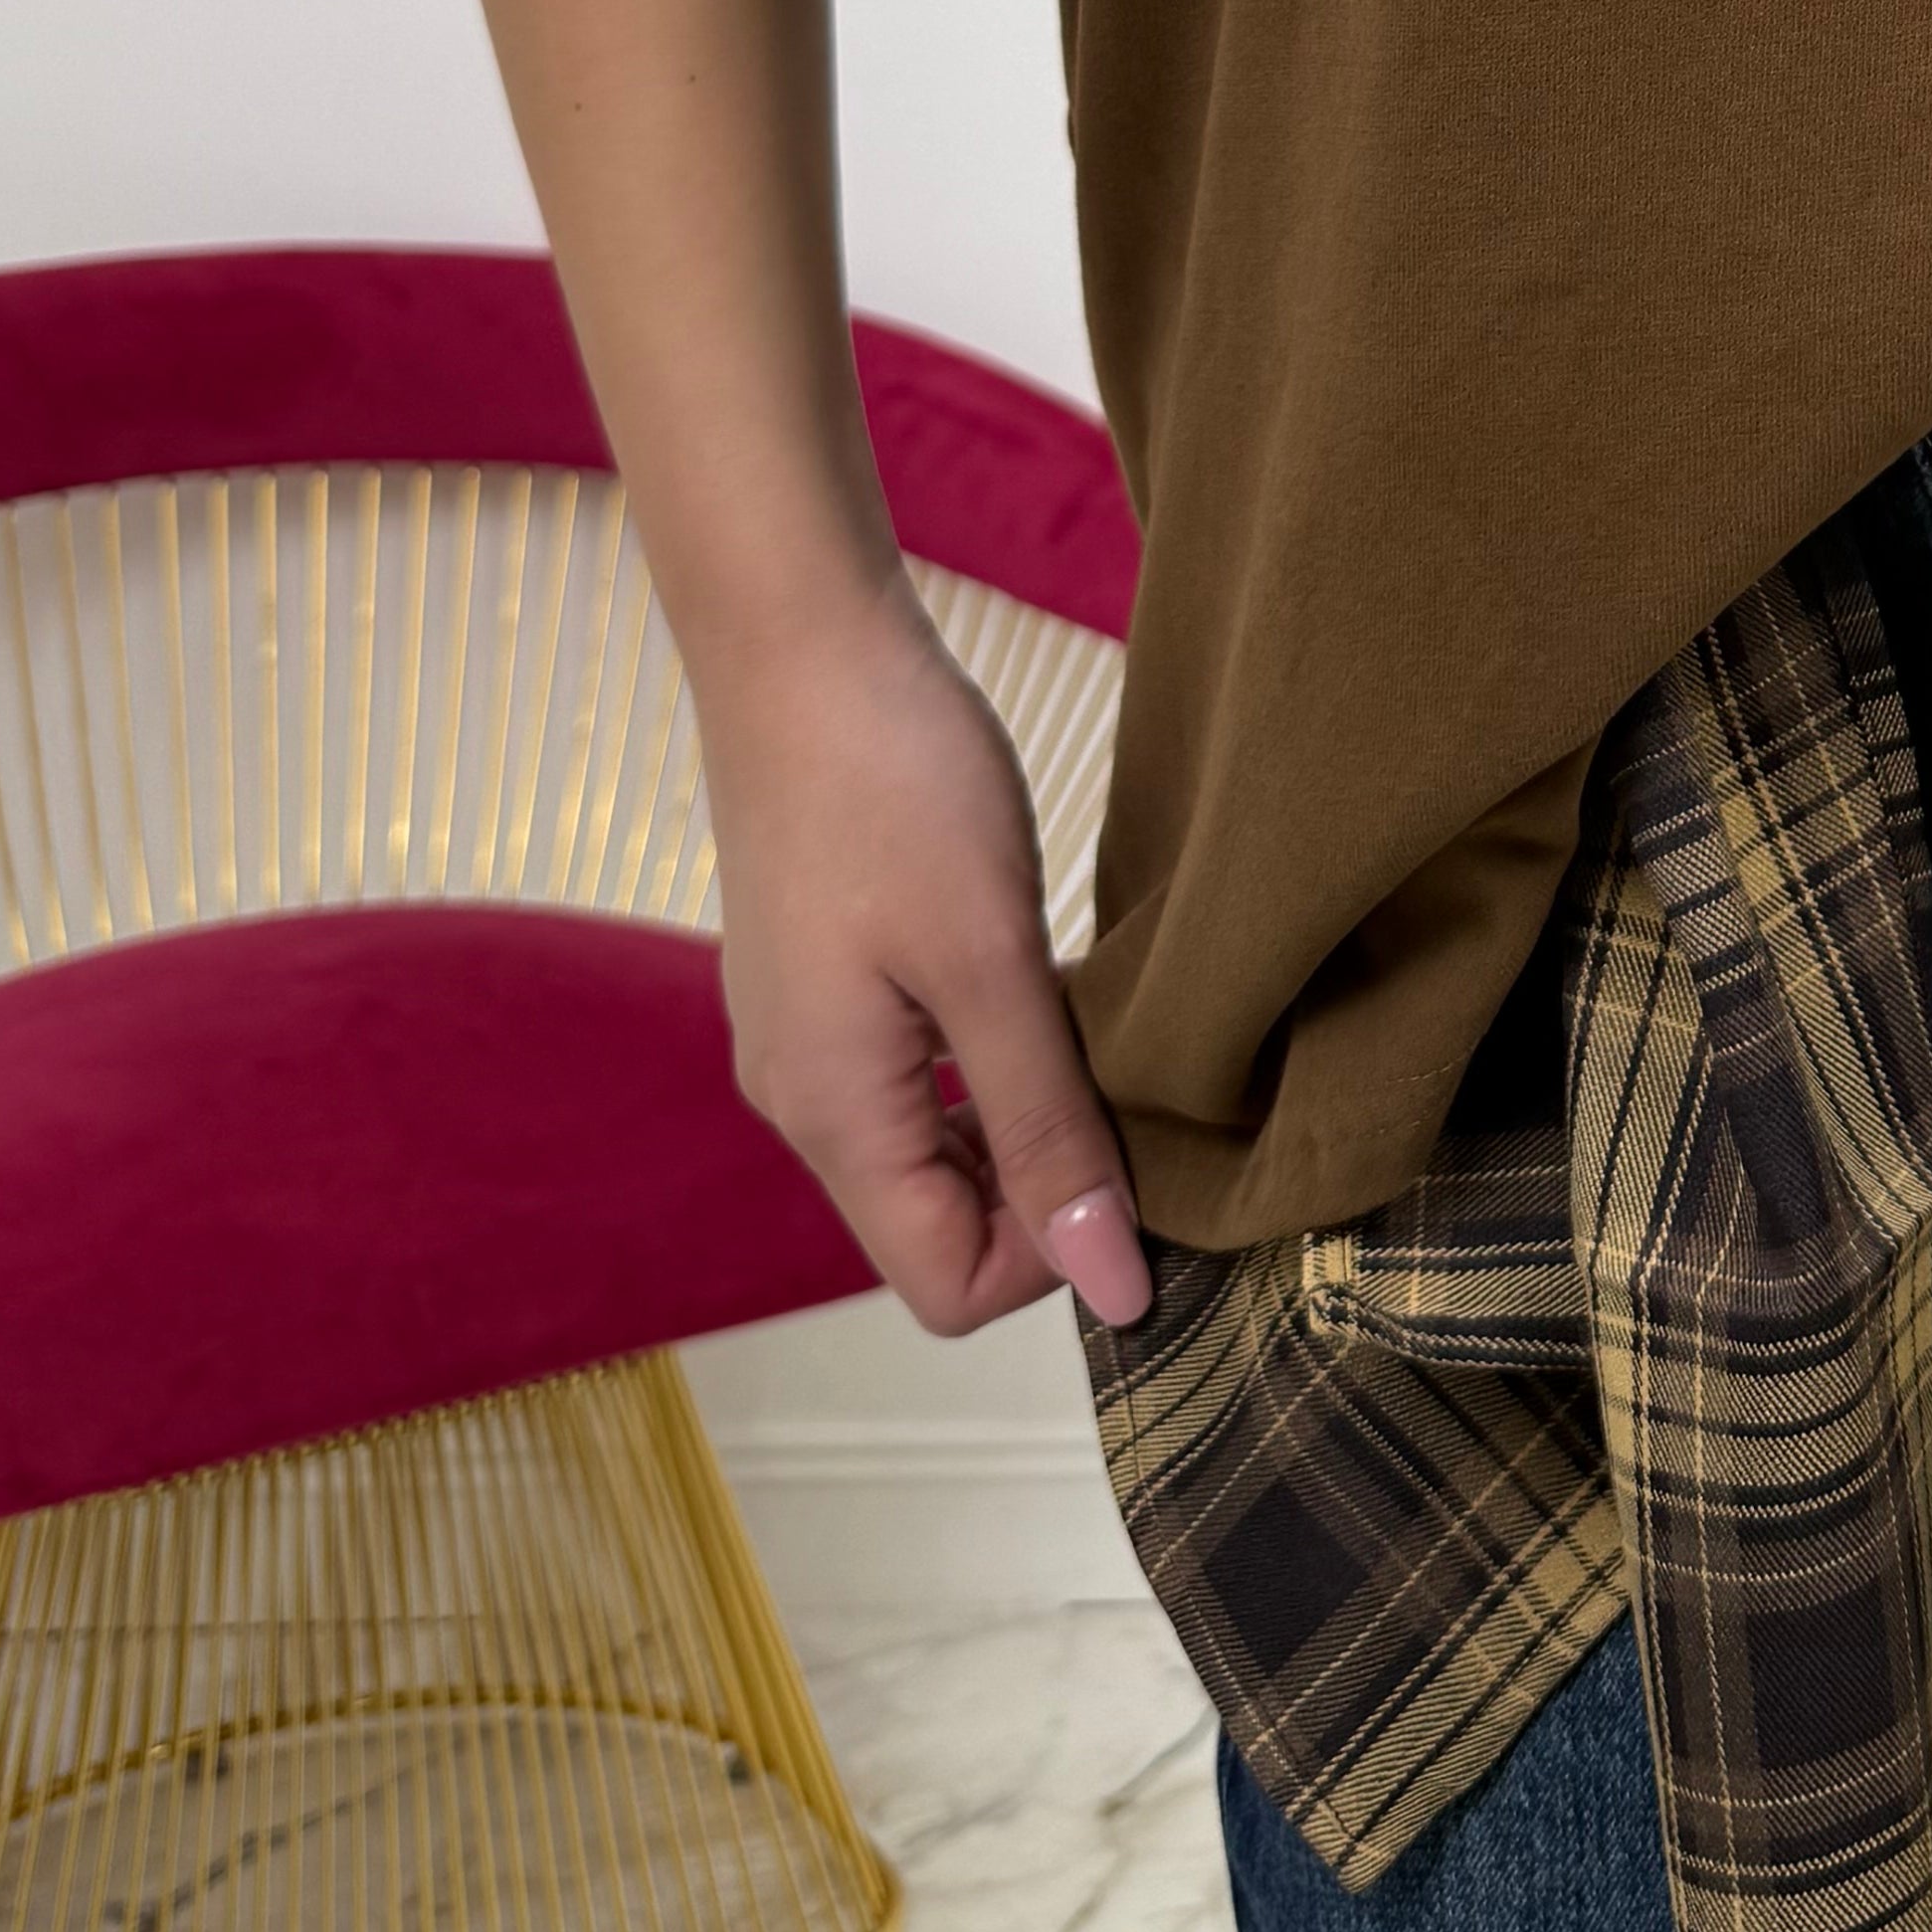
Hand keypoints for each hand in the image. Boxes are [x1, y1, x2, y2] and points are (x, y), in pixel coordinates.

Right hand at [692, 556, 1153, 1336]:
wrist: (800, 643)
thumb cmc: (892, 783)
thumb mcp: (991, 964)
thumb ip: (1047, 1131)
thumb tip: (1113, 1289)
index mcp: (831, 1116)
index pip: (948, 1289)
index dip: (1057, 1252)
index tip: (1130, 1145)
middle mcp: (803, 1101)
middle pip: (939, 1228)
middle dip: (1047, 1187)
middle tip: (1130, 1078)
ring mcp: (807, 1040)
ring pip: (934, 1151)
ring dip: (1025, 1118)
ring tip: (1091, 1021)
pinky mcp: (826, 982)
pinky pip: (916, 1079)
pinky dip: (989, 1062)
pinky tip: (1041, 983)